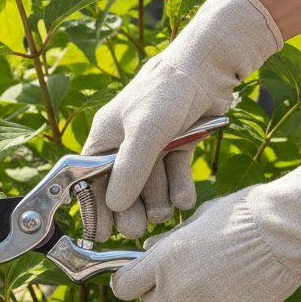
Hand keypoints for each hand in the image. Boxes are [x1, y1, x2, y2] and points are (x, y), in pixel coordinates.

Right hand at [82, 0, 281, 239]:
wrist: (209, 68)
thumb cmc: (167, 92)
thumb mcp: (145, 132)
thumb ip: (130, 169)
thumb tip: (114, 206)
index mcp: (106, 137)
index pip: (91, 179)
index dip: (95, 206)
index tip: (101, 234)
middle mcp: (126, 144)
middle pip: (123, 188)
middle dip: (131, 209)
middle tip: (137, 229)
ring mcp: (153, 147)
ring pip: (151, 185)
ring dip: (158, 200)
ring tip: (166, 209)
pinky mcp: (178, 146)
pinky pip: (174, 176)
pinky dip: (178, 188)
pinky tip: (184, 200)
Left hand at [110, 146, 300, 301]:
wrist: (288, 230)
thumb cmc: (243, 215)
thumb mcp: (197, 220)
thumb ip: (169, 243)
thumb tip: (148, 252)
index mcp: (164, 261)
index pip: (124, 287)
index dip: (130, 282)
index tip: (137, 279)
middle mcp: (178, 291)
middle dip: (161, 294)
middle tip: (182, 277)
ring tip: (215, 283)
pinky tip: (229, 299)